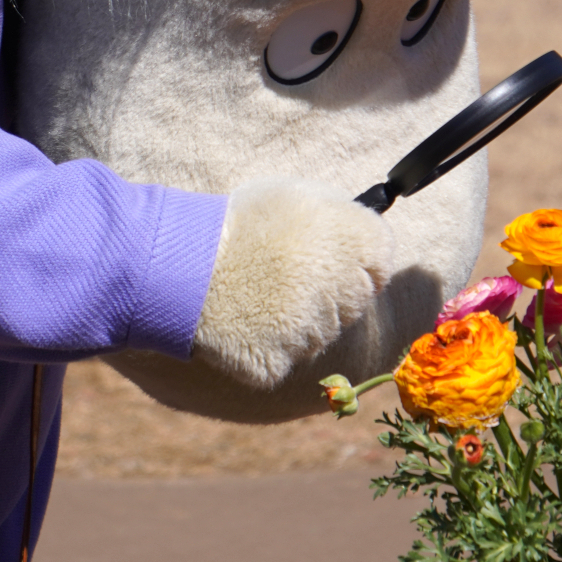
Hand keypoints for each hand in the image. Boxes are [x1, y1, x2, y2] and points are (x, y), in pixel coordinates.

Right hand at [190, 176, 393, 388]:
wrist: (181, 263)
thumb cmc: (241, 221)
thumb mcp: (299, 196)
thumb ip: (344, 217)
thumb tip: (367, 236)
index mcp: (358, 243)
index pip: (380, 257)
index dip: (351, 253)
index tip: (324, 251)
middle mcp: (347, 293)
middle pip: (353, 299)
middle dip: (328, 288)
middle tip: (282, 270)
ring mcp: (313, 335)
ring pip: (317, 332)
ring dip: (297, 318)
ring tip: (253, 290)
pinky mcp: (278, 366)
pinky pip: (281, 357)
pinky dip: (265, 344)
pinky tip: (241, 319)